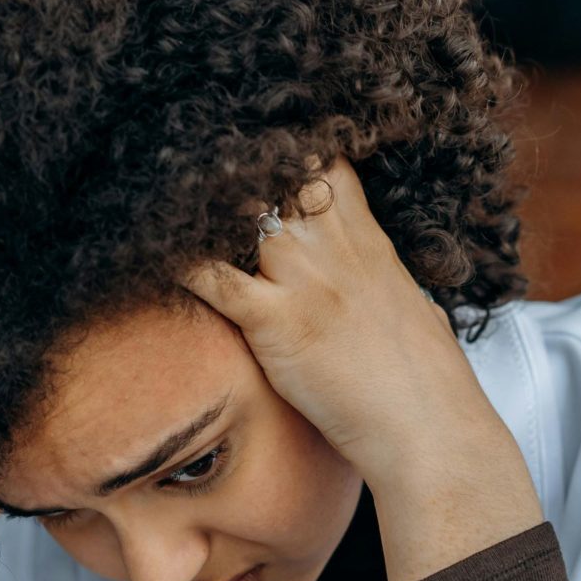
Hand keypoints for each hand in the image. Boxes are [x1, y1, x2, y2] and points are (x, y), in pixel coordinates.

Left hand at [179, 154, 501, 484]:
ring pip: (240, 213)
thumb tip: (390, 291)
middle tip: (196, 168)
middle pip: (279, 172)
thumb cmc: (424, 382)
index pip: (326, 164)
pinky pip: (214, 279)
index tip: (258, 156)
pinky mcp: (275, 321)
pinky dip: (180, 266)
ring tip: (165, 201)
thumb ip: (386, 286)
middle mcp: (333, 247)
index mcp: (367, 241)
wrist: (427, 429)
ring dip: (202, 210)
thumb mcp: (412, 309)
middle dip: (239, 168)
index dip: (291, 152)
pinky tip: (154, 257)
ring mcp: (303, 280)